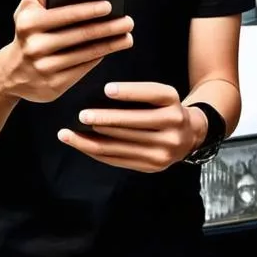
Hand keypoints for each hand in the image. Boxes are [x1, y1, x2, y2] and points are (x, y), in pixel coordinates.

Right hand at [0, 0, 133, 103]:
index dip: (88, 9)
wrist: (12, 72)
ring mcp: (44, 68)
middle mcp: (35, 46)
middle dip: (108, 27)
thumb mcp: (27, 5)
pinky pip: (82, 69)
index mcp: (29, 22)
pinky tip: (109, 49)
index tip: (109, 5)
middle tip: (128, 21)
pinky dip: (97, 58)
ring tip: (126, 36)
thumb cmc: (27, 31)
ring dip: (110, 44)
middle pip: (80, 35)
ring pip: (85, 54)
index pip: (64, 14)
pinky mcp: (54, 86)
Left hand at [58, 82, 205, 172]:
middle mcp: (173, 125)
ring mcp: (164, 149)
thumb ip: (138, 94)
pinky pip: (119, 159)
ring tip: (68, 133)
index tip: (106, 89)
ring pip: (121, 145)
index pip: (151, 94)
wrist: (189, 136)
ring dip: (91, 140)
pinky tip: (79, 145)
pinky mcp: (153, 166)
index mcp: (172, 100)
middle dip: (104, 120)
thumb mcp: (160, 95)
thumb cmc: (163, 109)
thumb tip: (98, 96)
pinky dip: (96, 152)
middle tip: (81, 115)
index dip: (129, 92)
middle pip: (133, 123)